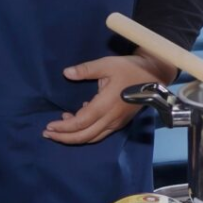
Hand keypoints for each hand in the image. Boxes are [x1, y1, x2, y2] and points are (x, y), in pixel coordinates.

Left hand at [45, 53, 174, 144]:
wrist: (154, 75)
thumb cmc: (130, 69)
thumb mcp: (107, 64)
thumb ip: (86, 70)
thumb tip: (66, 73)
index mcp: (106, 105)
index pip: (80, 123)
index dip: (63, 127)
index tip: (48, 126)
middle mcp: (111, 118)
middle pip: (84, 136)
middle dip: (64, 137)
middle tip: (48, 133)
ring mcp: (117, 122)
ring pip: (93, 138)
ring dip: (75, 137)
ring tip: (60, 130)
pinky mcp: (121, 122)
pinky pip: (100, 134)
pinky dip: (86, 133)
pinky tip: (79, 122)